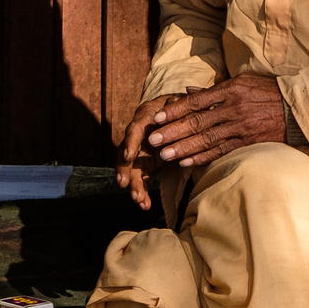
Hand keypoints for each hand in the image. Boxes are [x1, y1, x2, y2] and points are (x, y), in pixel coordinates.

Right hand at [115, 95, 176, 210]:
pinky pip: (140, 178)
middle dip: (125, 170)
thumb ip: (180, 106)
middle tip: (124, 184)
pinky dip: (142, 191)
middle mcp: (138, 135)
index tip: (128, 155)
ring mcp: (140, 151)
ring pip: (131, 169)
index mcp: (145, 117)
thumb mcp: (183, 102)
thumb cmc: (183, 106)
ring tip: (139, 200)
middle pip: (126, 153)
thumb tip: (174, 104)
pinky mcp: (145, 163)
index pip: (134, 130)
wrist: (184, 114)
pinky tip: (145, 205)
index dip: (130, 142)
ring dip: (134, 185)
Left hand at [142, 75, 292, 172]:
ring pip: (207, 140)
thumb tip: (188, 92)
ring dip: (184, 148)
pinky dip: (203, 158)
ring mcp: (241, 128)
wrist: (296, 109)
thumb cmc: (266, 93)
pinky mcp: (248, 143)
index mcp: (230, 90)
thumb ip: (214, 90)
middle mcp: (233, 109)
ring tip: (164, 155)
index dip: (175, 110)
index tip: (158, 118)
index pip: (196, 101)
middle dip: (173, 132)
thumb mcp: (242, 82)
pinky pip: (221, 152)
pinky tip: (186, 162)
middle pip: (198, 122)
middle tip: (154, 140)